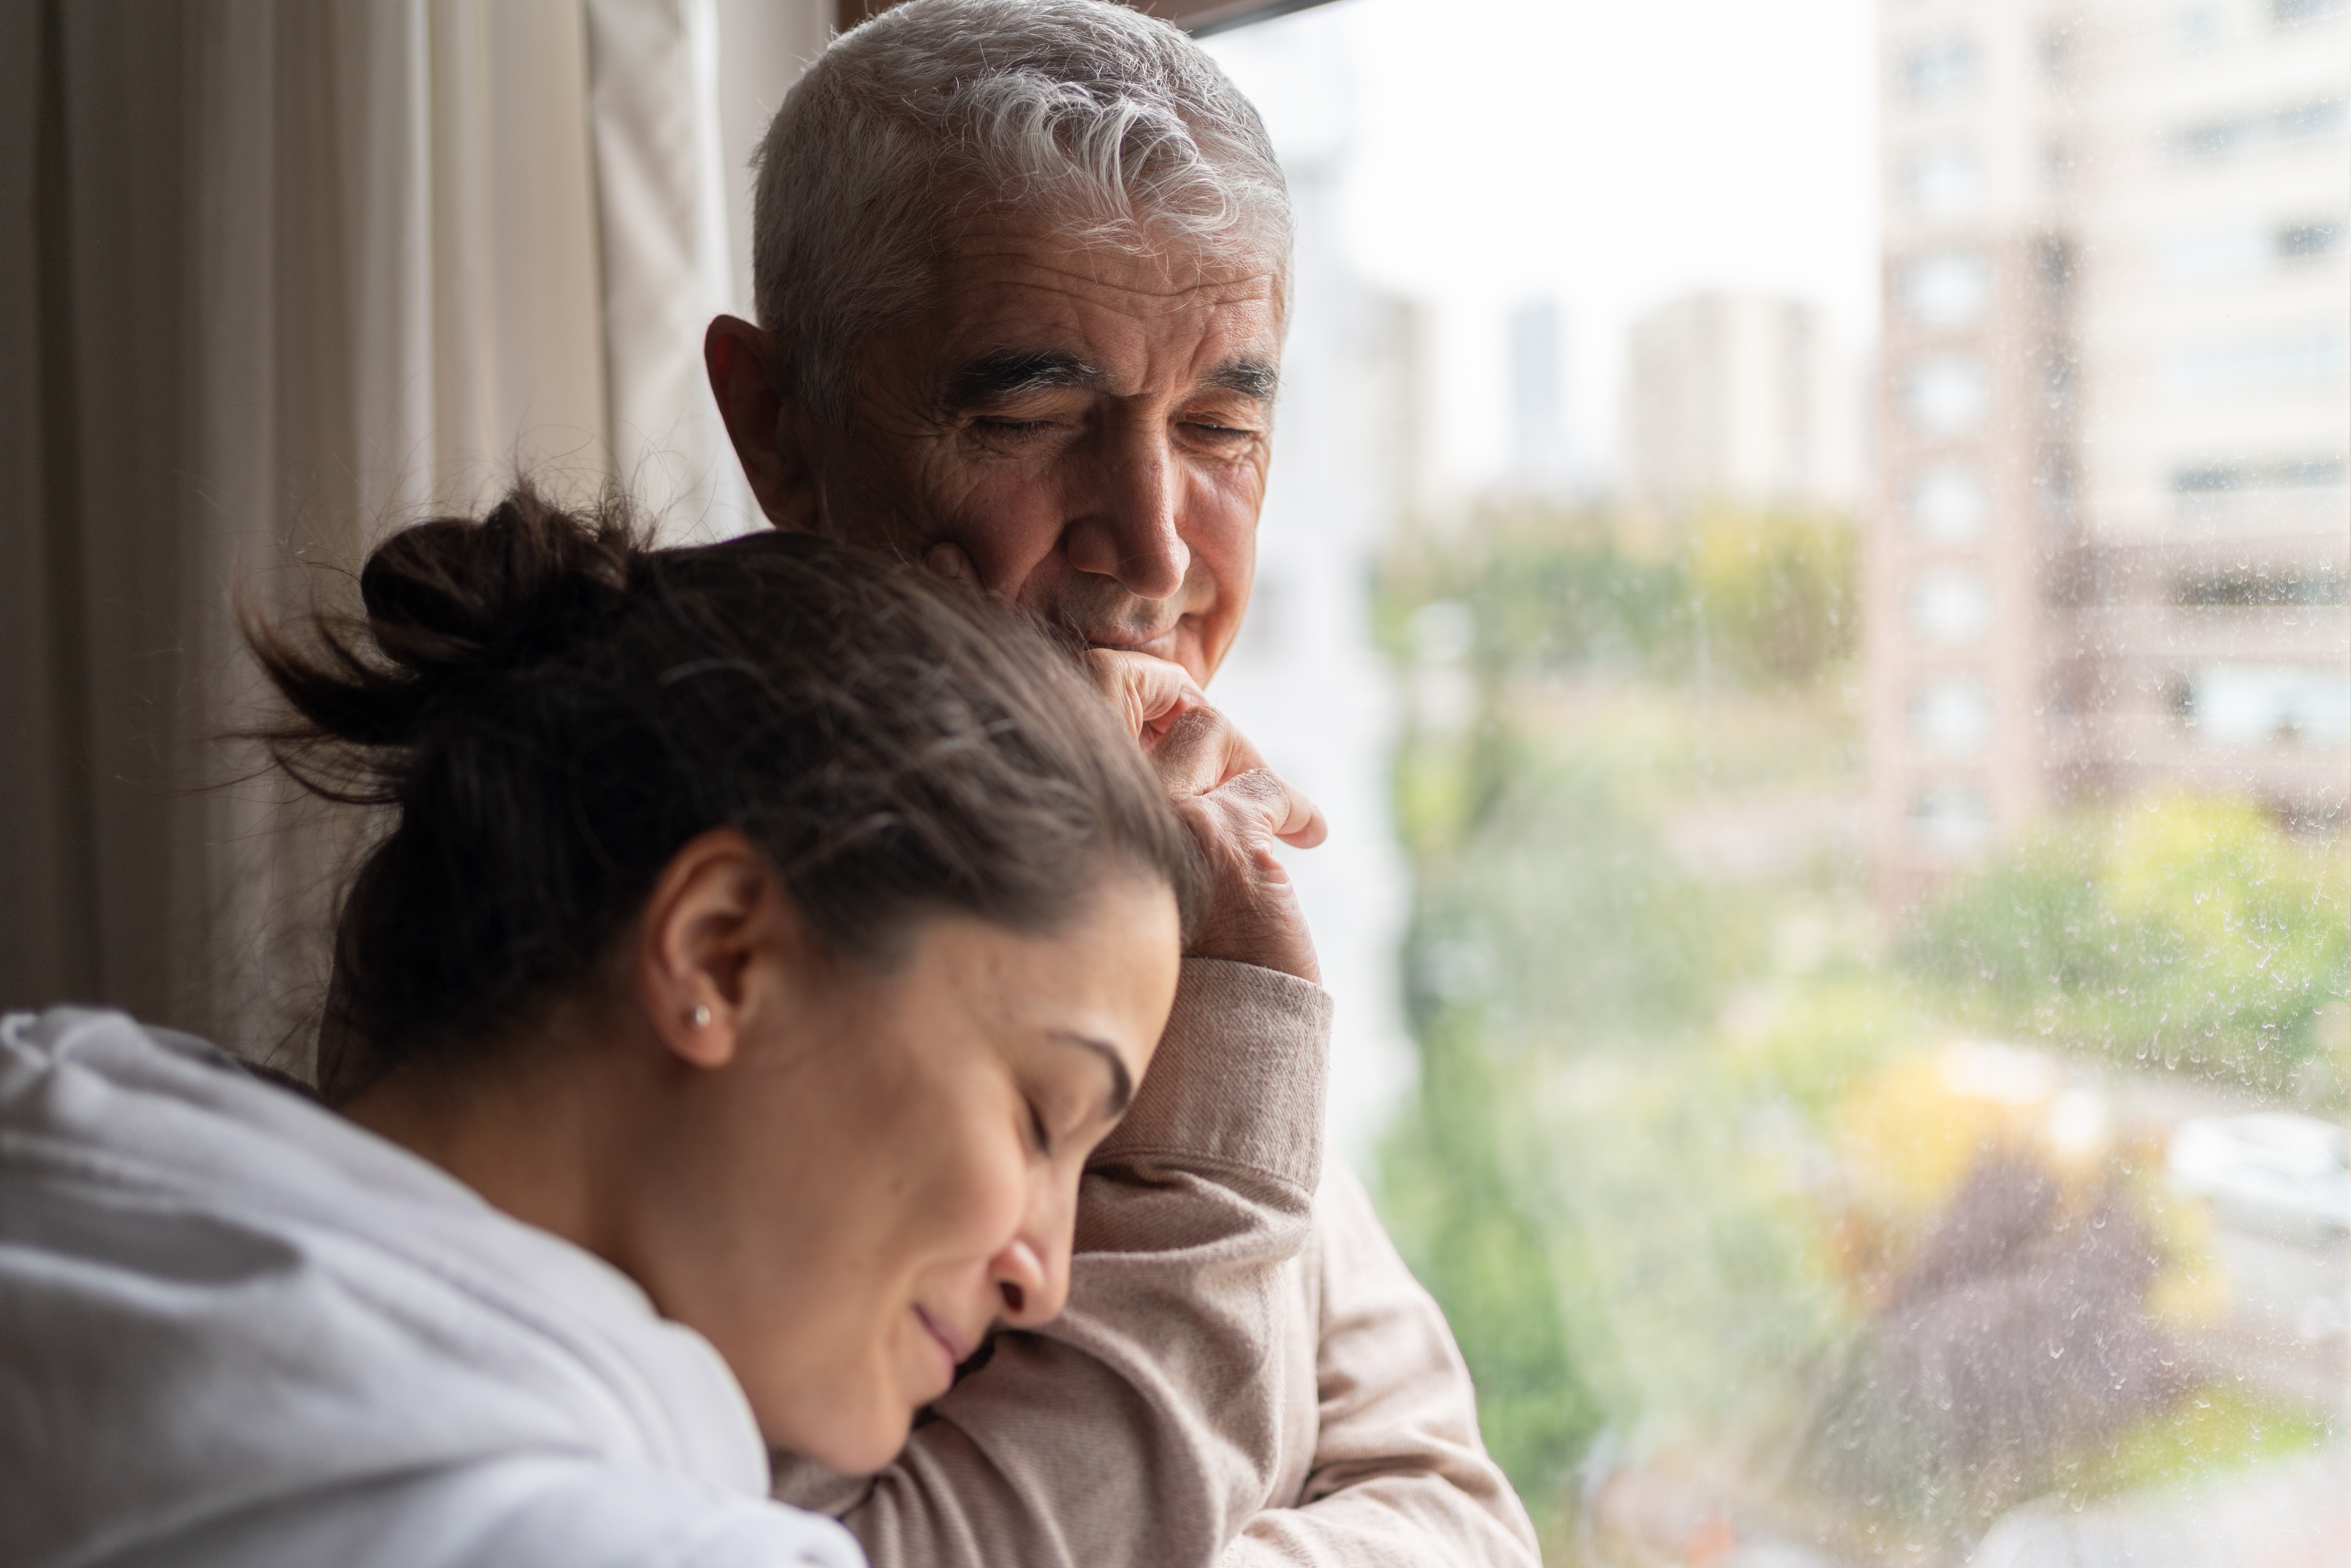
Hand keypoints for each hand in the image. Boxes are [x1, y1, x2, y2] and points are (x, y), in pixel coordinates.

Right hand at [1085, 650, 1326, 982]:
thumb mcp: (1117, 900)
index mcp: (1069, 829)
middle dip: (1198, 727)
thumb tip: (1140, 795)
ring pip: (1205, 732)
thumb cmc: (1158, 995)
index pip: (1097, 738)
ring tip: (1275, 803)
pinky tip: (1312, 833)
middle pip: (1142, 716)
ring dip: (1247, 759)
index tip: (1186, 762)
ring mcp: (1161, 818)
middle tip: (1234, 765)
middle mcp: (1102, 814)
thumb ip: (1114, 845)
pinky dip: (1297, 805)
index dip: (1146, 736)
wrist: (1198, 1051)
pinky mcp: (1224, 838)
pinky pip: (1266, 787)